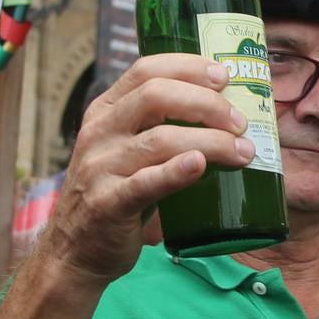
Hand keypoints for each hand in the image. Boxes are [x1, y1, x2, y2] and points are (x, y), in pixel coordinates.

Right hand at [39, 55, 253, 284]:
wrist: (75, 251)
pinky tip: (200, 165)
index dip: (189, 67)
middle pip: (156, 96)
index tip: (225, 76)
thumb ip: (163, 129)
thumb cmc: (118, 194)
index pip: (146, 70)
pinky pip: (144, 183)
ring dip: (210, 142)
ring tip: (242, 152)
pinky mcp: (107, 204)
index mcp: (106, 111)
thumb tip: (232, 115)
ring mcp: (100, 167)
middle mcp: (99, 132)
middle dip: (206, 104)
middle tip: (240, 122)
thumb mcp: (130, 151)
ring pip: (159, 140)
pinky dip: (175, 172)